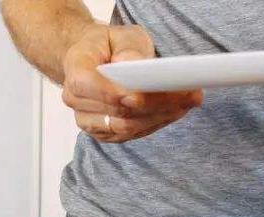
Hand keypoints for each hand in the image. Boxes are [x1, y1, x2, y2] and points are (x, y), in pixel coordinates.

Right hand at [62, 24, 201, 142]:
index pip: (103, 90)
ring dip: (159, 117)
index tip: (159, 91)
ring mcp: (88, 121)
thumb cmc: (106, 46)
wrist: (92, 60)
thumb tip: (136, 65)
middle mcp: (76, 101)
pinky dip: (155, 123)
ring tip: (186, 103)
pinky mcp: (104, 132)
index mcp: (76, 73)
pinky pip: (131, 134)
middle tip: (188, 95)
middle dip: (157, 105)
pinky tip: (174, 111)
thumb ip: (127, 48)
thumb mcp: (119, 35)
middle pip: (119, 112)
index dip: (130, 95)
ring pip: (127, 127)